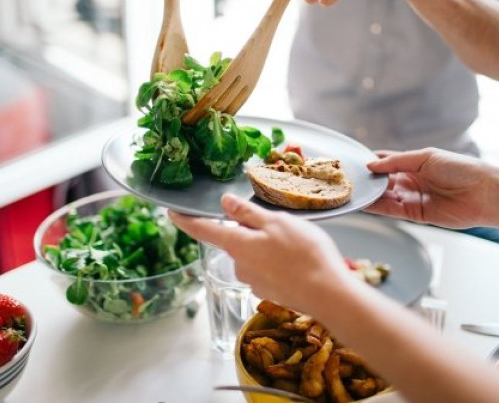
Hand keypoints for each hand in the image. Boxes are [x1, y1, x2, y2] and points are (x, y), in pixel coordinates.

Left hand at [169, 194, 352, 312]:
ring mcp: (254, 282)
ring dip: (267, 247)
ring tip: (296, 242)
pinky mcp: (270, 291)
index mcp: (238, 245)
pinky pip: (268, 269)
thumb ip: (247, 214)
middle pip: (235, 241)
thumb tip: (223, 202)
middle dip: (249, 231)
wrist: (327, 294)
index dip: (185, 220)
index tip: (171, 212)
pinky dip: (278, 262)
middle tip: (277, 223)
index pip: (203, 230)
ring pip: (254, 255)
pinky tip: (298, 260)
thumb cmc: (304, 253)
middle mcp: (240, 266)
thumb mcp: (276, 222)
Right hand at [364, 148, 494, 228]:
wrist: (484, 194)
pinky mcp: (416, 214)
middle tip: (347, 180)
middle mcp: (411, 180)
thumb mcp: (425, 157)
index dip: (370, 163)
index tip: (353, 163)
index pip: (386, 162)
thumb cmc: (460, 169)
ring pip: (384, 196)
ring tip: (352, 193)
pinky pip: (392, 210)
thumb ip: (396, 162)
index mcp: (414, 163)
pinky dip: (378, 207)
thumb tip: (371, 165)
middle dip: (367, 181)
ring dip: (369, 195)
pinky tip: (365, 203)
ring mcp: (412, 198)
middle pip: (382, 181)